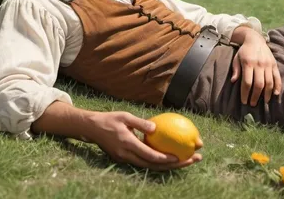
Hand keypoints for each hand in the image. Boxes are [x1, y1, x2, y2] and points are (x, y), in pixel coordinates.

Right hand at [87, 111, 202, 169]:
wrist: (91, 129)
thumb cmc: (109, 120)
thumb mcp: (124, 116)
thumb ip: (140, 123)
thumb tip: (156, 127)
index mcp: (128, 144)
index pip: (149, 156)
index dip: (165, 159)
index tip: (180, 157)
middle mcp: (128, 155)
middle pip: (154, 166)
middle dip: (175, 165)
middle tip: (191, 160)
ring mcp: (126, 159)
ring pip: (151, 166)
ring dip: (169, 165)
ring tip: (186, 160)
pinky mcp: (126, 159)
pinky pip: (145, 162)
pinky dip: (158, 161)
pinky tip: (170, 156)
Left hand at [231, 31, 281, 106]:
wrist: (255, 39)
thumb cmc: (244, 51)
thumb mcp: (236, 58)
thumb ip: (236, 69)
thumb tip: (233, 81)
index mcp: (248, 63)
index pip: (247, 82)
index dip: (245, 93)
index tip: (244, 101)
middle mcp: (259, 64)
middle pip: (259, 84)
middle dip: (256, 96)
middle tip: (252, 104)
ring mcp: (268, 64)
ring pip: (269, 82)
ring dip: (267, 94)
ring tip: (264, 102)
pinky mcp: (274, 64)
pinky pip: (277, 77)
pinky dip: (277, 86)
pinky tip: (275, 94)